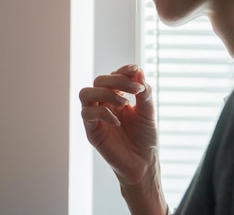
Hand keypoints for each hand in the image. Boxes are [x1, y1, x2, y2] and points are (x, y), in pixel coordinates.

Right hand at [79, 64, 158, 184]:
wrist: (143, 163)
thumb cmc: (145, 138)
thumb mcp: (148, 111)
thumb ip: (143, 92)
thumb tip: (138, 71)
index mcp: (116, 96)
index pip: (113, 76)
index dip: (122, 70)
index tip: (134, 69)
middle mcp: (103, 104)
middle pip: (98, 81)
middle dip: (117, 81)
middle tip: (135, 90)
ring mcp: (95, 116)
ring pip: (86, 93)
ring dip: (105, 93)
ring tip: (124, 103)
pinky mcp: (91, 130)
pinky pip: (88, 113)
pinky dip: (103, 112)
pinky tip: (118, 121)